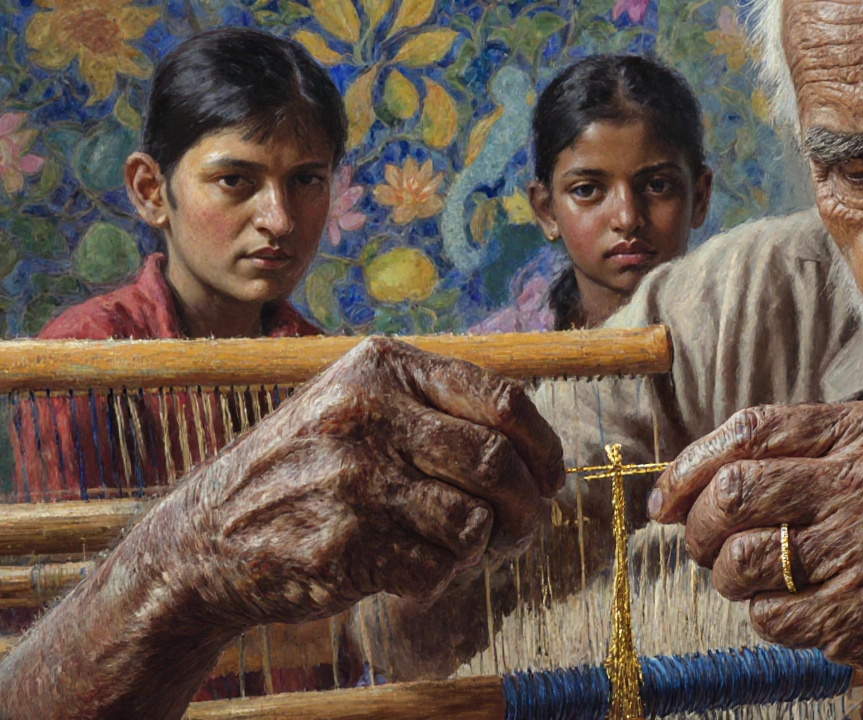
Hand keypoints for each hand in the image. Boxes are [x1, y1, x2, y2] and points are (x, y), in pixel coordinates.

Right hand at [166, 336, 563, 629]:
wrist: (205, 537)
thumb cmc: (305, 469)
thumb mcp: (357, 404)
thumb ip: (435, 405)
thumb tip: (537, 440)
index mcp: (379, 366)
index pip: (501, 399)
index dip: (544, 446)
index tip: (553, 478)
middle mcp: (365, 413)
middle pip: (497, 464)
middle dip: (529, 507)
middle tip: (525, 530)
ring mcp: (351, 479)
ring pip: (475, 521)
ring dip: (486, 548)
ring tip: (466, 550)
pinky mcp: (344, 545)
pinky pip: (438, 568)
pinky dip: (441, 577)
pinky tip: (411, 570)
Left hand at [647, 401, 862, 712]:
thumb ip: (802, 459)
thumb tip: (687, 480)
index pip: (751, 429)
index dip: (691, 464)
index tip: (665, 496)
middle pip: (733, 491)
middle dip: (697, 527)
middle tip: (702, 547)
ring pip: (739, 558)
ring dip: (728, 578)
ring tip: (756, 582)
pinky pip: (766, 615)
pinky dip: (767, 619)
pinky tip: (803, 612)